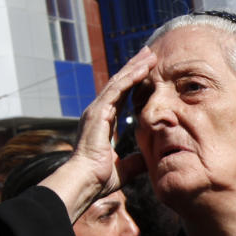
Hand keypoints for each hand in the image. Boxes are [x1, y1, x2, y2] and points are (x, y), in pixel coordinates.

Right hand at [41, 47, 155, 221]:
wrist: (85, 181)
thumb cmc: (99, 179)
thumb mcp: (123, 169)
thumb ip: (134, 162)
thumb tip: (147, 161)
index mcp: (102, 123)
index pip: (120, 97)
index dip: (133, 83)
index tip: (146, 72)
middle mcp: (98, 112)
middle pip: (119, 84)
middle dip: (134, 68)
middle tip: (148, 55)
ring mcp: (96, 110)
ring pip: (119, 82)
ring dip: (135, 67)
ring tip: (149, 55)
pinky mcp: (98, 111)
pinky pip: (117, 89)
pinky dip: (131, 76)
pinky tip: (143, 68)